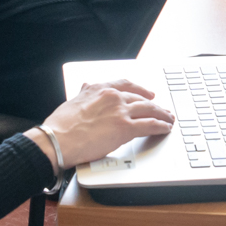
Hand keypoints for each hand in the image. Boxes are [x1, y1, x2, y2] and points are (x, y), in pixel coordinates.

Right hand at [36, 78, 175, 166]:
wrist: (56, 141)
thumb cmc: (60, 126)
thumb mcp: (73, 101)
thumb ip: (84, 93)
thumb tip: (85, 87)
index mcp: (100, 89)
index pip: (126, 84)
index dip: (140, 89)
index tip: (147, 93)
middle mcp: (113, 97)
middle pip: (141, 98)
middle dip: (154, 104)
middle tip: (162, 109)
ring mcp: (121, 111)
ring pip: (149, 110)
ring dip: (162, 114)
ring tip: (169, 119)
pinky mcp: (125, 128)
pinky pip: (150, 125)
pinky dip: (161, 126)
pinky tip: (165, 128)